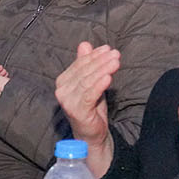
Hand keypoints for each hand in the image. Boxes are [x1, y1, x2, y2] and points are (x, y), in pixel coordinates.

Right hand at [54, 43, 120, 176]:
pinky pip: (90, 94)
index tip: (108, 49)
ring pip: (88, 81)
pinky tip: (109, 77)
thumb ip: (86, 64)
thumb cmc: (91, 108)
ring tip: (116, 62)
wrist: (92, 134)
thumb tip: (85, 44)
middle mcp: (62, 90)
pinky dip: (99, 85)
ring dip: (103, 70)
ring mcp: (68, 101)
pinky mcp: (76, 110)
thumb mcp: (90, 83)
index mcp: (63, 81)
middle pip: (84, 71)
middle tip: (115, 54)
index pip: (80, 64)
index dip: (94, 56)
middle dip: (101, 61)